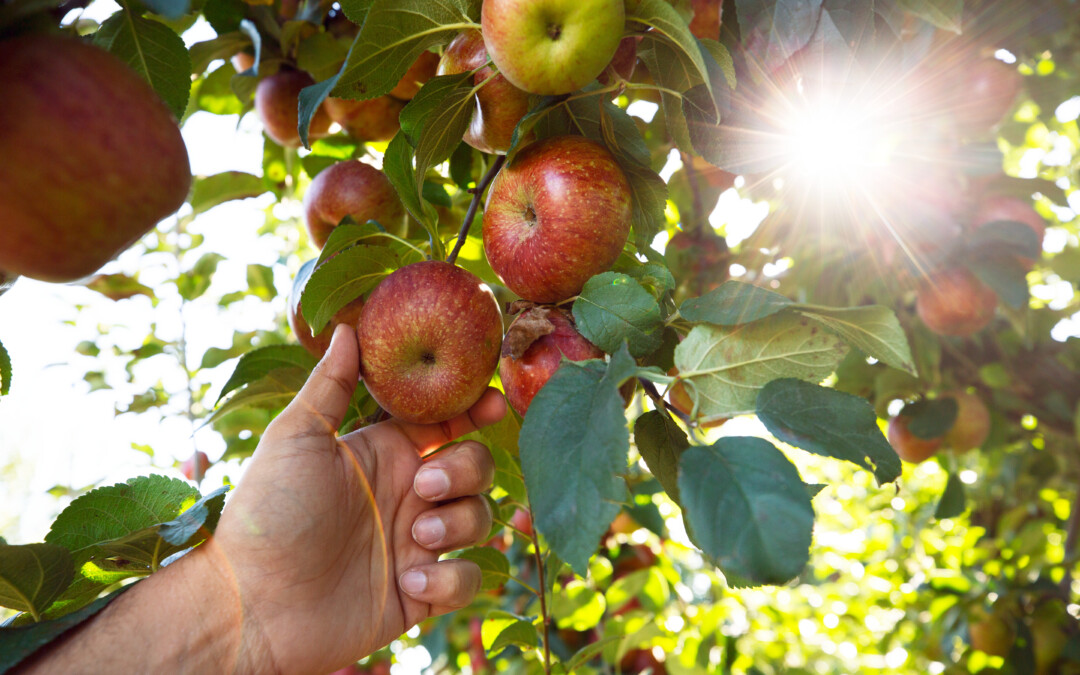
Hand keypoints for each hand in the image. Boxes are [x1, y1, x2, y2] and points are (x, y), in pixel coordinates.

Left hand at [212, 323, 504, 672]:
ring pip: (479, 518)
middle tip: (422, 486)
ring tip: (414, 539)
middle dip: (465, 469)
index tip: (493, 400)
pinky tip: (408, 583)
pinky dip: (450, 578)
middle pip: (476, 466)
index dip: (475, 409)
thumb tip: (347, 326)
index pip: (447, 422)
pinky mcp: (420, 594)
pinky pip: (465, 579)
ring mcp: (416, 545)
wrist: (251, 606)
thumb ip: (328, 385)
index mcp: (384, 454)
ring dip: (457, 523)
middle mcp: (406, 495)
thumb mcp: (294, 440)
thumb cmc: (266, 516)